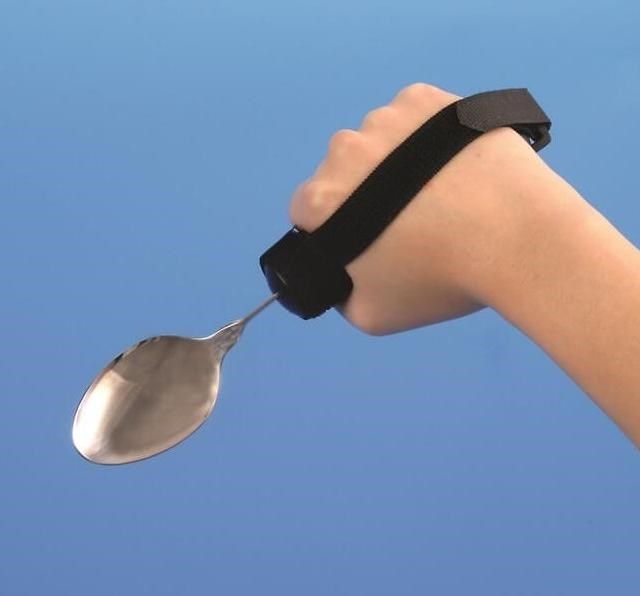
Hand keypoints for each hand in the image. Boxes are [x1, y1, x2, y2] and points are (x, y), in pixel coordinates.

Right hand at [288, 82, 556, 334]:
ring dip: (391, 163)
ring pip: (376, 143)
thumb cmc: (440, 280)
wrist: (519, 238)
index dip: (331, 231)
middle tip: (407, 222)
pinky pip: (410, 117)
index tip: (366, 244)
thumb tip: (344, 277)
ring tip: (436, 192)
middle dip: (360, 195)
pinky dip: (421, 135)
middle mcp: (344, 149)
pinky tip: (448, 162)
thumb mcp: (371, 315)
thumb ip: (340, 297)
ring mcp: (386, 118)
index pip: (305, 212)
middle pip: (339, 174)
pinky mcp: (426, 98)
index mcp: (322, 198)